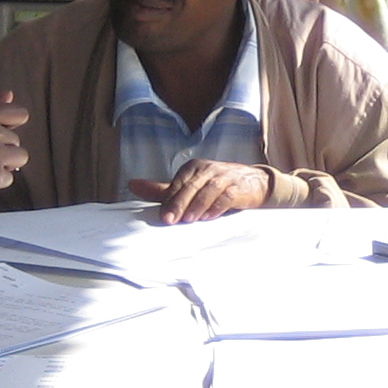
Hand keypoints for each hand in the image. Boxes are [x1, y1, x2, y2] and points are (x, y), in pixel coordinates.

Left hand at [128, 160, 272, 222]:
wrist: (256, 182)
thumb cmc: (218, 185)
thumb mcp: (190, 186)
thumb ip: (163, 190)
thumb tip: (132, 185)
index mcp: (194, 168)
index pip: (179, 183)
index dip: (170, 200)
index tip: (163, 216)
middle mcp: (208, 169)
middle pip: (191, 187)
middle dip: (179, 204)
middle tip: (170, 220)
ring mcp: (225, 177)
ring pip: (208, 191)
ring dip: (197, 206)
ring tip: (189, 220)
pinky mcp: (239, 187)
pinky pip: (227, 196)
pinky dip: (218, 206)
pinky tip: (210, 217)